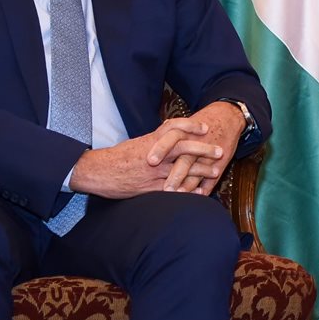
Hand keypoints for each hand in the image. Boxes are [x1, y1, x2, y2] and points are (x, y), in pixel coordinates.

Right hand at [68, 117, 224, 199]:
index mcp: (151, 141)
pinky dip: (188, 190)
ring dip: (201, 170)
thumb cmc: (117, 157)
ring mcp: (154, 172)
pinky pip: (174, 189)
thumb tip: (168, 140)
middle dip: (204, 149)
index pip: (174, 128)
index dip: (191, 126)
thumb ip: (154, 142)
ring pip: (182, 169)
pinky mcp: (151, 187)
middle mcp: (155, 154)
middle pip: (184, 148)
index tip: (205, 127)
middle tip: (221, 150)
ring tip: (216, 171)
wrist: (98, 171)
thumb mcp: (137, 144)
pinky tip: (200, 193)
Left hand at [158, 102, 247, 194]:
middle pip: (185, 159)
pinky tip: (198, 196)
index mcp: (186, 132)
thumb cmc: (202, 121)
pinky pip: (212, 179)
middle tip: (166, 188)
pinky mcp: (220, 163)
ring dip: (188, 185)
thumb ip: (167, 135)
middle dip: (176, 174)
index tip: (150, 162)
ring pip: (198, 173)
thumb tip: (145, 145)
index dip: (160, 149)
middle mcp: (197, 145)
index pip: (171, 139)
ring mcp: (209, 156)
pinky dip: (205, 189)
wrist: (227, 116)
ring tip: (179, 196)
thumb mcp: (185, 124)